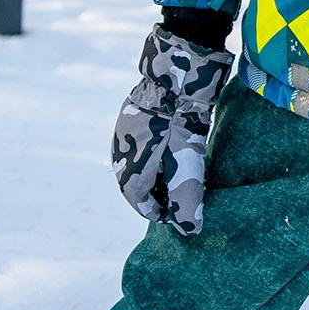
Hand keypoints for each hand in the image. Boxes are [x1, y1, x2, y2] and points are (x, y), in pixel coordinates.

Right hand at [110, 24, 231, 236]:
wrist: (175, 78)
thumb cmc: (181, 127)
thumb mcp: (187, 169)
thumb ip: (186, 202)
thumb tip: (189, 231)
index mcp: (128, 169)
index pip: (138, 201)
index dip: (157, 212)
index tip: (173, 216)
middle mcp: (119, 150)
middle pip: (134, 181)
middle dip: (154, 193)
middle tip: (174, 198)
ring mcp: (123, 129)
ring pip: (135, 160)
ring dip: (153, 172)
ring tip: (174, 176)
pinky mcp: (131, 113)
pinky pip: (139, 141)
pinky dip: (152, 153)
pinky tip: (170, 149)